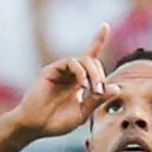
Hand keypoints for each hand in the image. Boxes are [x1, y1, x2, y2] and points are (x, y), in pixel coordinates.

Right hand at [8, 23, 116, 138]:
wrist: (34, 126)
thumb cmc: (57, 122)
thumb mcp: (82, 113)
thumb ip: (97, 100)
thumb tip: (116, 87)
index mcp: (78, 81)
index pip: (91, 57)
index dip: (97, 40)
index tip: (105, 25)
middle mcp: (70, 73)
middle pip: (93, 61)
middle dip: (100, 75)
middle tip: (99, 92)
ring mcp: (60, 70)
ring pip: (85, 60)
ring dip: (94, 74)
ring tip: (93, 90)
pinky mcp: (51, 70)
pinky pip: (71, 62)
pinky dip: (81, 72)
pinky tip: (82, 85)